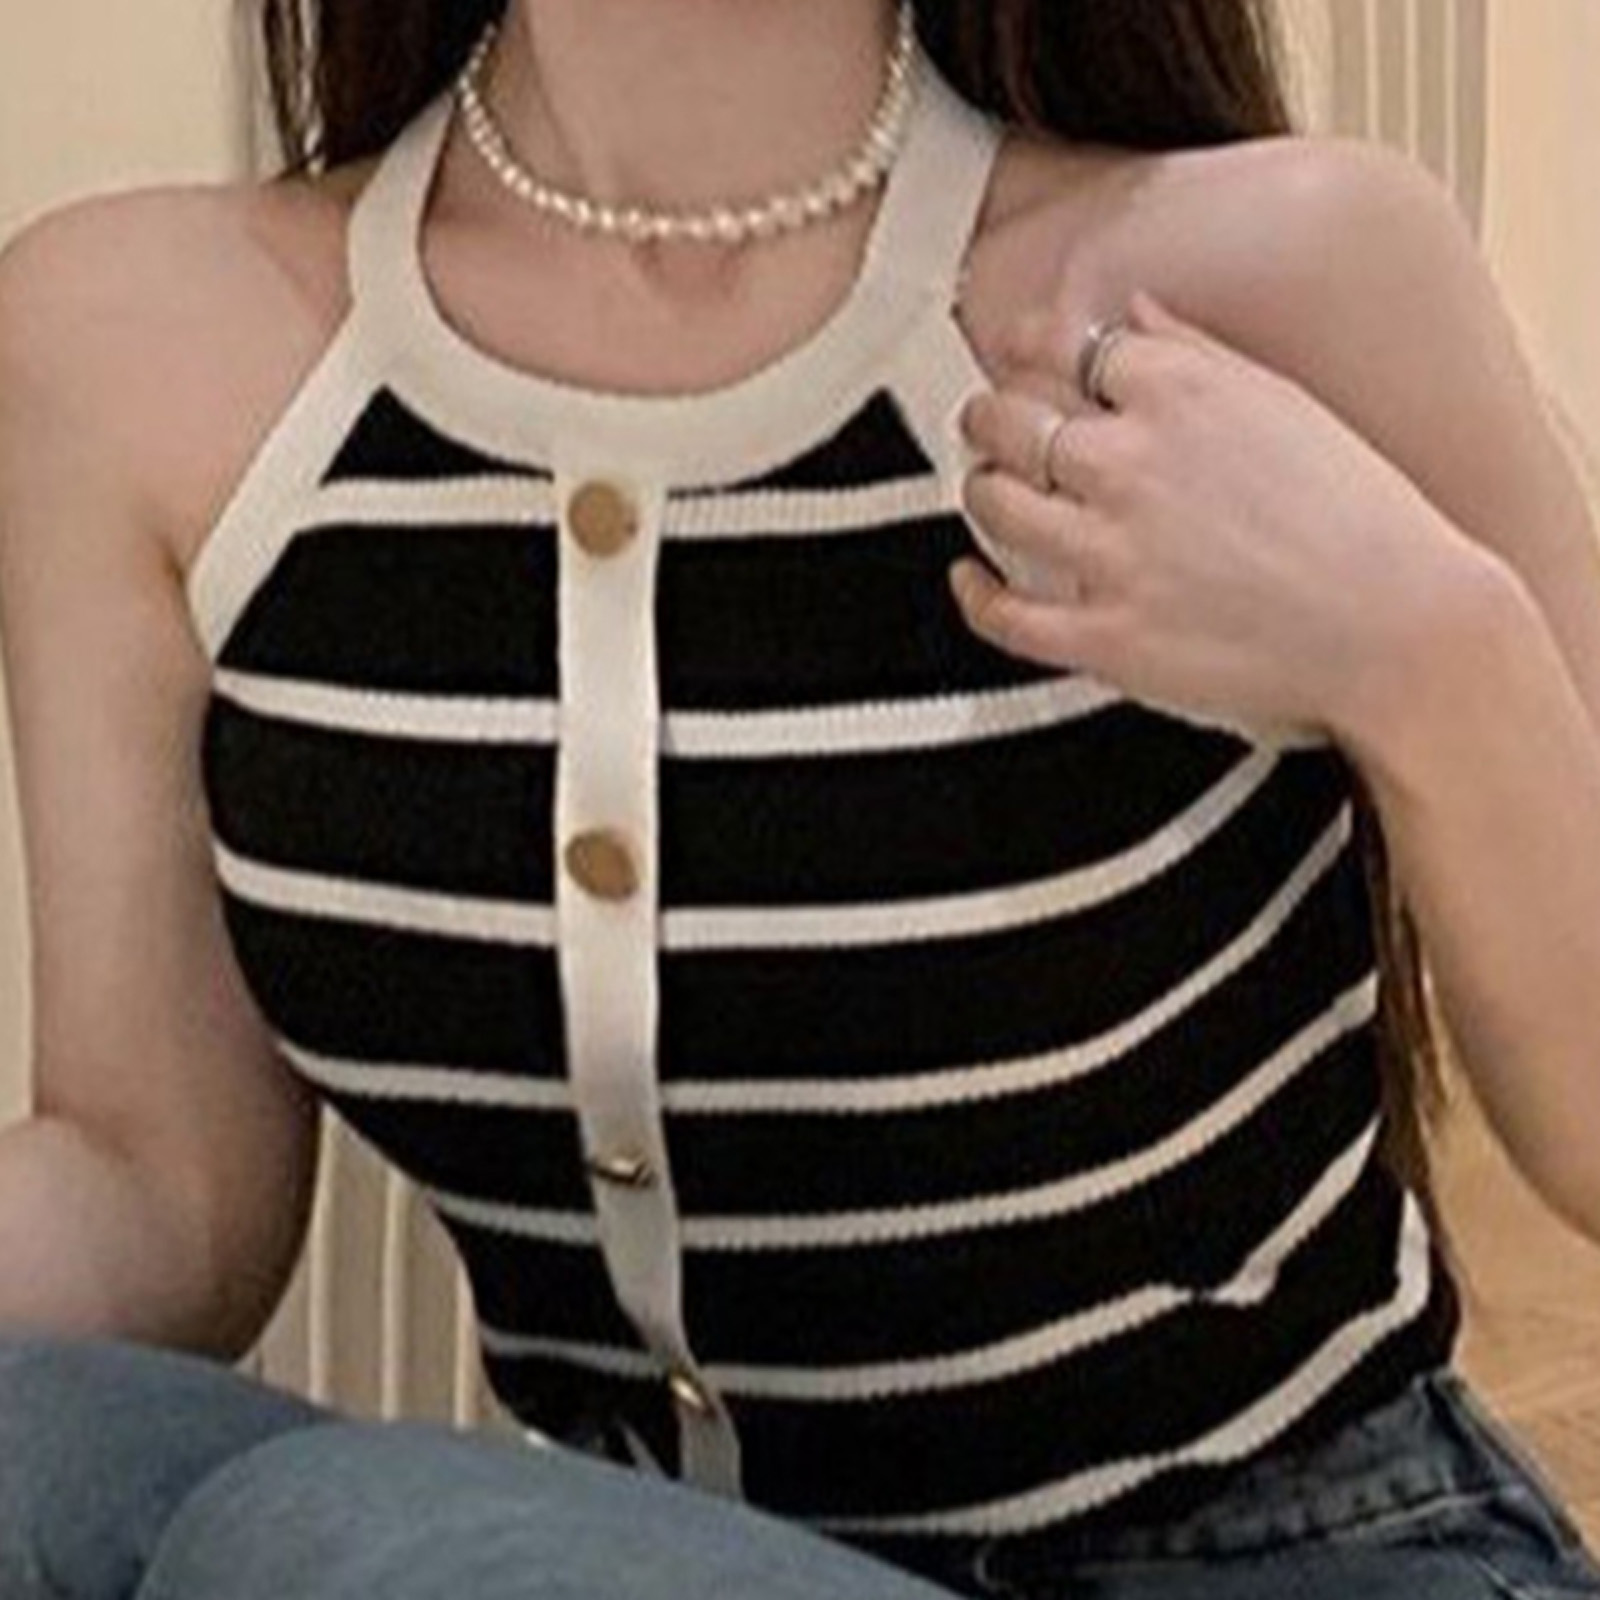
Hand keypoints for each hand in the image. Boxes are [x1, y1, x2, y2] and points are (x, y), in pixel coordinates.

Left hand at [950, 288, 1484, 747]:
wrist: (1399, 623)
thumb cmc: (1360, 516)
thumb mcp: (1283, 401)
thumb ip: (1196, 351)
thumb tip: (1135, 314)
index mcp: (1177, 393)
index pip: (1065, 350)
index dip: (1034, 353)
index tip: (1020, 357)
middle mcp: (1129, 463)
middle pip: (1011, 418)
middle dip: (990, 415)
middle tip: (987, 420)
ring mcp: (1110, 553)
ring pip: (994, 503)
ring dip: (981, 488)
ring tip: (990, 486)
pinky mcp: (1105, 636)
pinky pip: (1004, 614)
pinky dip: (975, 593)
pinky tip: (971, 578)